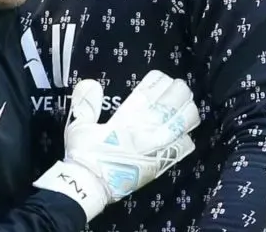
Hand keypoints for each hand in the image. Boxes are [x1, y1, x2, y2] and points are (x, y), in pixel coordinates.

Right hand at [34, 71, 200, 220]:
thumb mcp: (78, 126)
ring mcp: (157, 148)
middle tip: (179, 86)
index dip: (159, 82)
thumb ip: (85, 103)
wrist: (90, 187)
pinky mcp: (162, 163)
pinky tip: (185, 131)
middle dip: (178, 92)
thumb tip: (90, 83)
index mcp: (126, 119)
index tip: (162, 76)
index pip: (149, 93)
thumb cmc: (84, 155)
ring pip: (182, 124)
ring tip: (187, 104)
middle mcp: (146, 131)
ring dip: (187, 110)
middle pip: (171, 105)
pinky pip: (183, 146)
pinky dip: (187, 135)